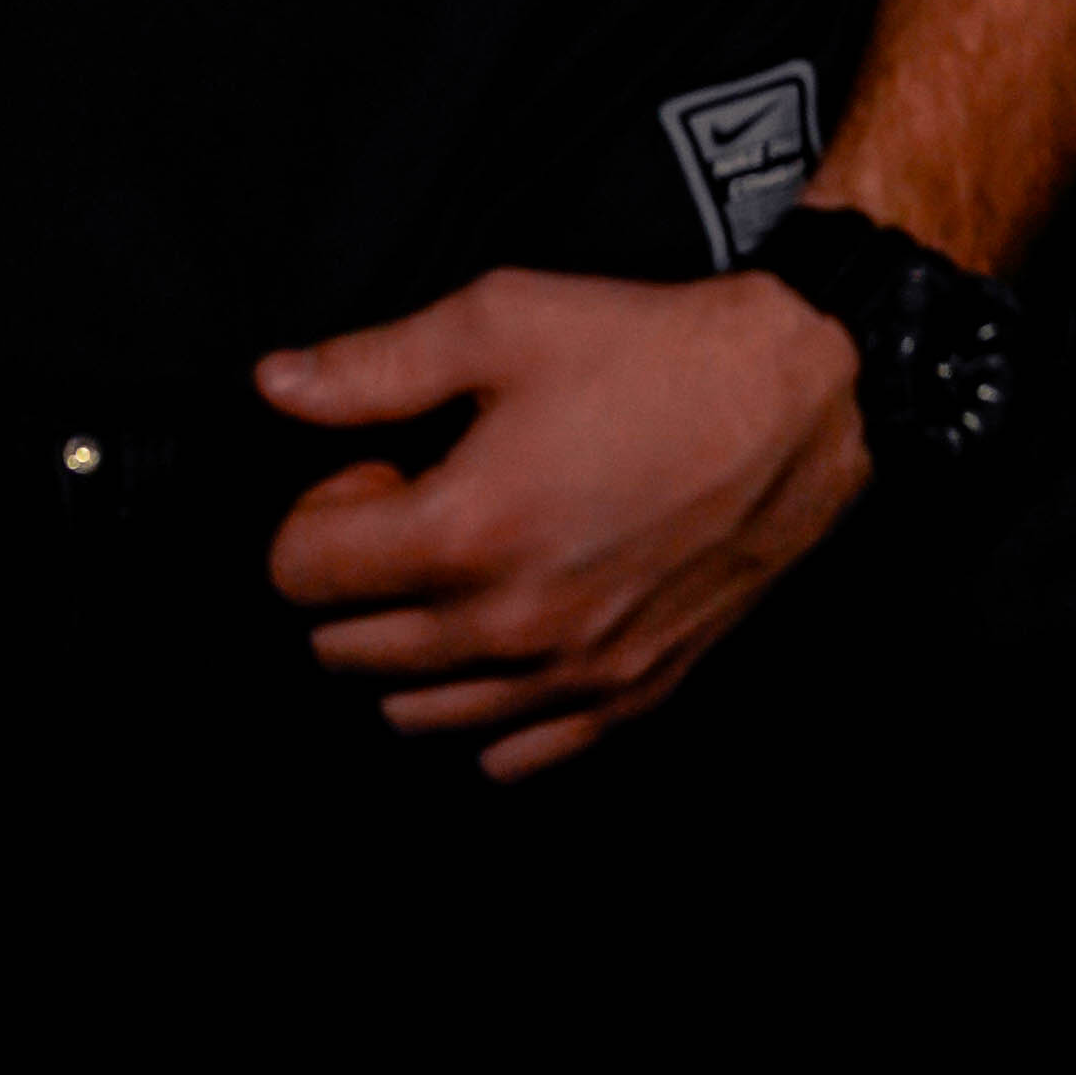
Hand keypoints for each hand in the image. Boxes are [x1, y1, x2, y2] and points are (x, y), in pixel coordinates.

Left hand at [254, 265, 869, 780]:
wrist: (799, 400)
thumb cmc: (654, 354)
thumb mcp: (500, 320)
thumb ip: (371, 365)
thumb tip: (275, 386)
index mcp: (463, 532)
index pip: (300, 571)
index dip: (317, 509)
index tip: (372, 470)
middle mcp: (509, 626)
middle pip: (344, 650)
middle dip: (352, 578)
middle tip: (414, 506)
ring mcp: (571, 675)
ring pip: (414, 712)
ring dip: (406, 645)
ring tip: (460, 565)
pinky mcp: (628, 695)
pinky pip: (513, 754)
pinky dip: (484, 710)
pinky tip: (507, 635)